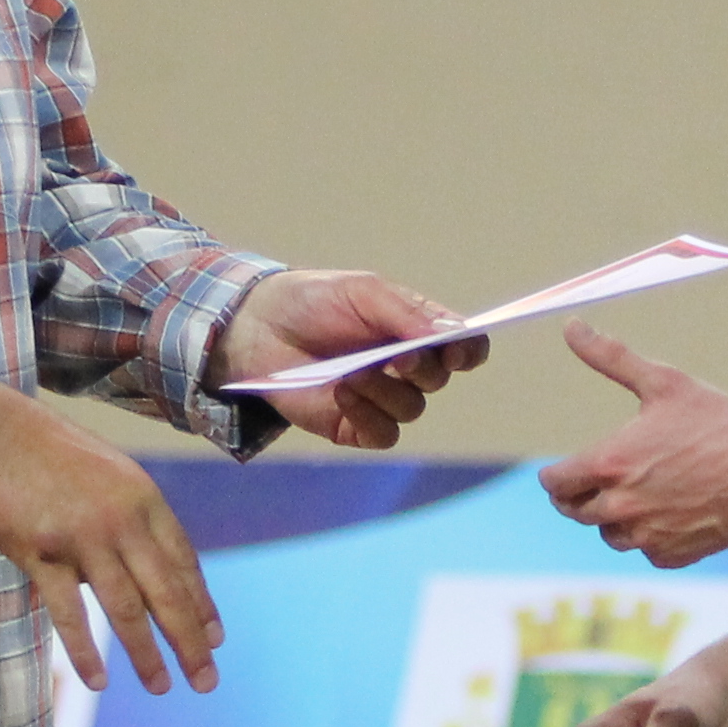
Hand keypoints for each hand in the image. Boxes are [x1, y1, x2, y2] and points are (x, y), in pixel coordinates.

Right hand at [0, 378, 222, 692]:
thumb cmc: (56, 458)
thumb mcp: (115, 477)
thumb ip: (138, 521)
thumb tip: (157, 572)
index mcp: (146, 501)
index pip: (184, 563)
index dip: (201, 605)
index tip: (214, 641)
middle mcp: (123, 522)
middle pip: (166, 593)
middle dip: (188, 642)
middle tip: (206, 681)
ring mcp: (83, 539)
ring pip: (125, 608)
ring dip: (145, 653)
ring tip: (161, 686)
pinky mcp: (42, 554)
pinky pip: (69, 613)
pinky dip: (86, 650)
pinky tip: (99, 680)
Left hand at [212, 269, 490, 449]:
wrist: (258, 326)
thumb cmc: (313, 301)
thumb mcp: (362, 292)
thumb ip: (406, 313)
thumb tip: (446, 337)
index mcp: (417, 331)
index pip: (464, 347)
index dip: (469, 351)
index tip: (456, 350)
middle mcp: (406, 368)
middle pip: (439, 378)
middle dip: (422, 368)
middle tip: (397, 356)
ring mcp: (381, 399)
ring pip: (411, 409)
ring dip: (386, 391)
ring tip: (351, 373)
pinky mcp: (355, 425)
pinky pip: (383, 434)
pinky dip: (368, 415)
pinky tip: (342, 394)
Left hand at [537, 326, 727, 569]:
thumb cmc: (719, 424)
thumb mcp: (665, 382)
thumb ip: (611, 356)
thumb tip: (572, 326)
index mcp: (609, 464)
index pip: (554, 483)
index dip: (554, 476)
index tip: (562, 471)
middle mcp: (621, 506)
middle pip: (575, 511)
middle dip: (579, 496)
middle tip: (596, 481)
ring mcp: (646, 536)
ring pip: (609, 535)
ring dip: (612, 518)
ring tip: (636, 495)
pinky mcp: (671, 555)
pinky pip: (645, 550)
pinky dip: (649, 536)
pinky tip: (669, 512)